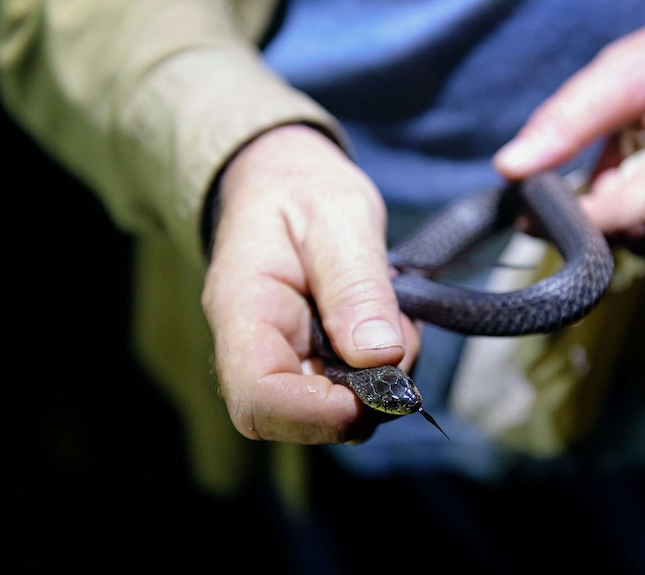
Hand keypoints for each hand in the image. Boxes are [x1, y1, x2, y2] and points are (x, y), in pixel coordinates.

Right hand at [202, 124, 419, 442]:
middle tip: (401, 342)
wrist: (285, 182)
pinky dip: (382, 373)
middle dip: (360, 401)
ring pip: (328, 411)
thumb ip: (357, 285)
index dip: (314, 413)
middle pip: (291, 418)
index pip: (256, 395)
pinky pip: (346, 391)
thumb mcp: (340, 216)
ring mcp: (282, 358)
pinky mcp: (309, 360)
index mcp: (242, 307)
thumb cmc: (303, 189)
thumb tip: (380, 357)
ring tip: (398, 321)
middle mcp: (252, 346)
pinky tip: (391, 328)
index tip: (372, 394)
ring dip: (379, 385)